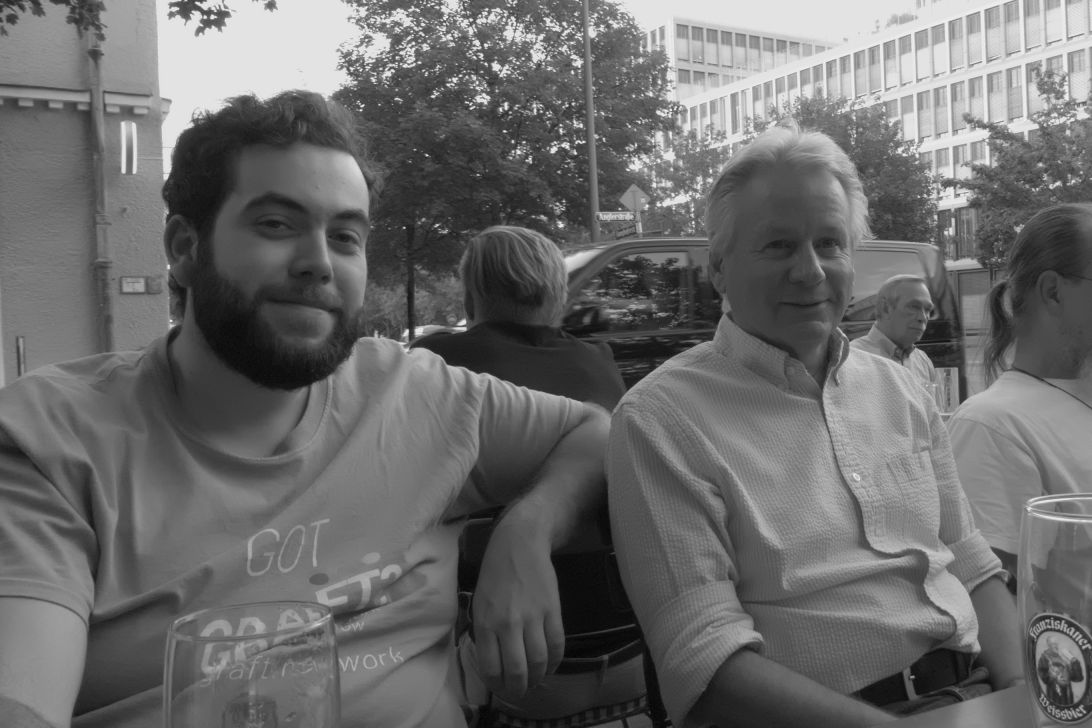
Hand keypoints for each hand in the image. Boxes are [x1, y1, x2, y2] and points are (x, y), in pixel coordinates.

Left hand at [470, 515, 563, 696]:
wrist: (519, 543)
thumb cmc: (494, 573)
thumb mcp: (478, 602)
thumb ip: (484, 631)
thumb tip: (494, 659)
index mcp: (485, 622)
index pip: (491, 667)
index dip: (497, 684)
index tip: (501, 687)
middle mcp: (508, 623)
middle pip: (517, 669)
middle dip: (519, 688)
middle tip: (520, 691)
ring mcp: (532, 617)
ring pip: (539, 660)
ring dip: (539, 677)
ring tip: (536, 680)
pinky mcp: (552, 610)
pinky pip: (557, 643)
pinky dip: (556, 660)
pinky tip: (552, 664)